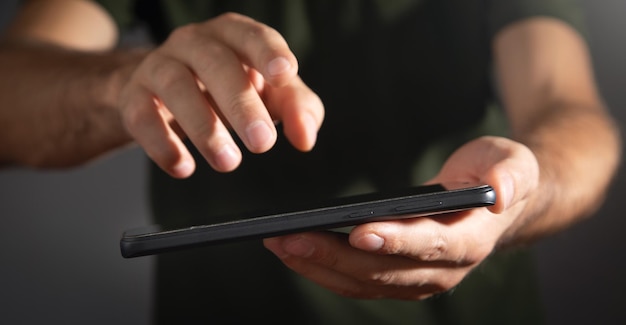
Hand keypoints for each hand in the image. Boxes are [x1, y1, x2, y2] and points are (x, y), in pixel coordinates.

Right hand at [117, 13, 323, 176]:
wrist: (161, 92)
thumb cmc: (228, 88)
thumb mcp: (269, 94)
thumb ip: (297, 108)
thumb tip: (305, 136)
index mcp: (234, 34)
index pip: (253, 36)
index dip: (269, 52)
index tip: (285, 74)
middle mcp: (195, 42)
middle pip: (217, 64)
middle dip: (241, 104)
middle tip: (263, 143)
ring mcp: (159, 65)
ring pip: (177, 86)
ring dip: (204, 127)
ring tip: (228, 162)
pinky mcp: (133, 95)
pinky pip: (142, 115)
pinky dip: (162, 143)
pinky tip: (183, 166)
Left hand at [264, 136, 538, 298]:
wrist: (494, 201)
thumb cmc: (498, 175)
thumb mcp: (512, 163)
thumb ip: (510, 175)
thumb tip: (500, 194)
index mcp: (469, 241)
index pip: (430, 245)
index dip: (396, 241)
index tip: (360, 231)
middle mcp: (443, 270)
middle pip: (384, 270)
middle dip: (335, 256)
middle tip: (291, 239)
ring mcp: (419, 279)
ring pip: (363, 282)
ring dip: (319, 266)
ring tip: (280, 244)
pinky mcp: (398, 277)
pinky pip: (358, 280)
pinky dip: (324, 268)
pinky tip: (296, 251)